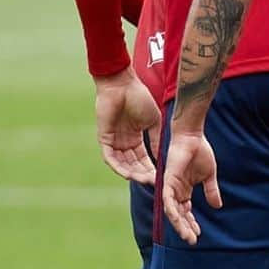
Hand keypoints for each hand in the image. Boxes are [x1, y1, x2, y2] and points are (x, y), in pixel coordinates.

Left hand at [94, 68, 159, 183]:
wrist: (122, 85)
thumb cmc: (139, 98)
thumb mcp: (153, 122)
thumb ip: (157, 139)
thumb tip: (163, 157)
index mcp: (134, 138)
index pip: (143, 159)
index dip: (151, 169)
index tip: (161, 177)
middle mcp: (123, 142)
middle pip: (133, 164)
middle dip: (144, 175)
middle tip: (155, 183)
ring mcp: (113, 141)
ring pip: (122, 164)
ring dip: (133, 174)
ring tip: (145, 180)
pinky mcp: (104, 139)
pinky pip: (110, 158)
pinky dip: (119, 167)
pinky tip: (129, 175)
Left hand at [162, 130, 220, 244]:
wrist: (193, 136)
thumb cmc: (200, 151)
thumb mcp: (209, 175)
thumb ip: (211, 191)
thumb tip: (217, 206)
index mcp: (183, 189)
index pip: (185, 212)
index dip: (191, 223)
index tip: (198, 235)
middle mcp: (175, 190)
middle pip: (178, 215)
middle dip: (186, 228)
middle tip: (192, 240)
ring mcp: (170, 187)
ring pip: (172, 211)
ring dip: (180, 224)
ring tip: (188, 236)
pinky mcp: (167, 181)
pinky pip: (167, 200)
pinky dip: (173, 211)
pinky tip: (180, 221)